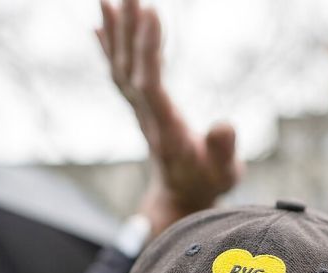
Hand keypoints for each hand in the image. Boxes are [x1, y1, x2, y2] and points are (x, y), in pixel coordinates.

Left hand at [97, 0, 241, 234]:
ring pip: (121, 67)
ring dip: (114, 32)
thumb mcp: (225, 173)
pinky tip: (102, 24)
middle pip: (130, 69)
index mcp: (168, 129)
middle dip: (128, 29)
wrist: (183, 199)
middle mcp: (147, 117)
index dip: (148, 49)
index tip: (152, 13)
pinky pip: (120, 73)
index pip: (150, 83)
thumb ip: (223, 150)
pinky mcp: (141, 108)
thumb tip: (224, 125)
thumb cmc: (208, 184)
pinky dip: (109, 47)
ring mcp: (141, 112)